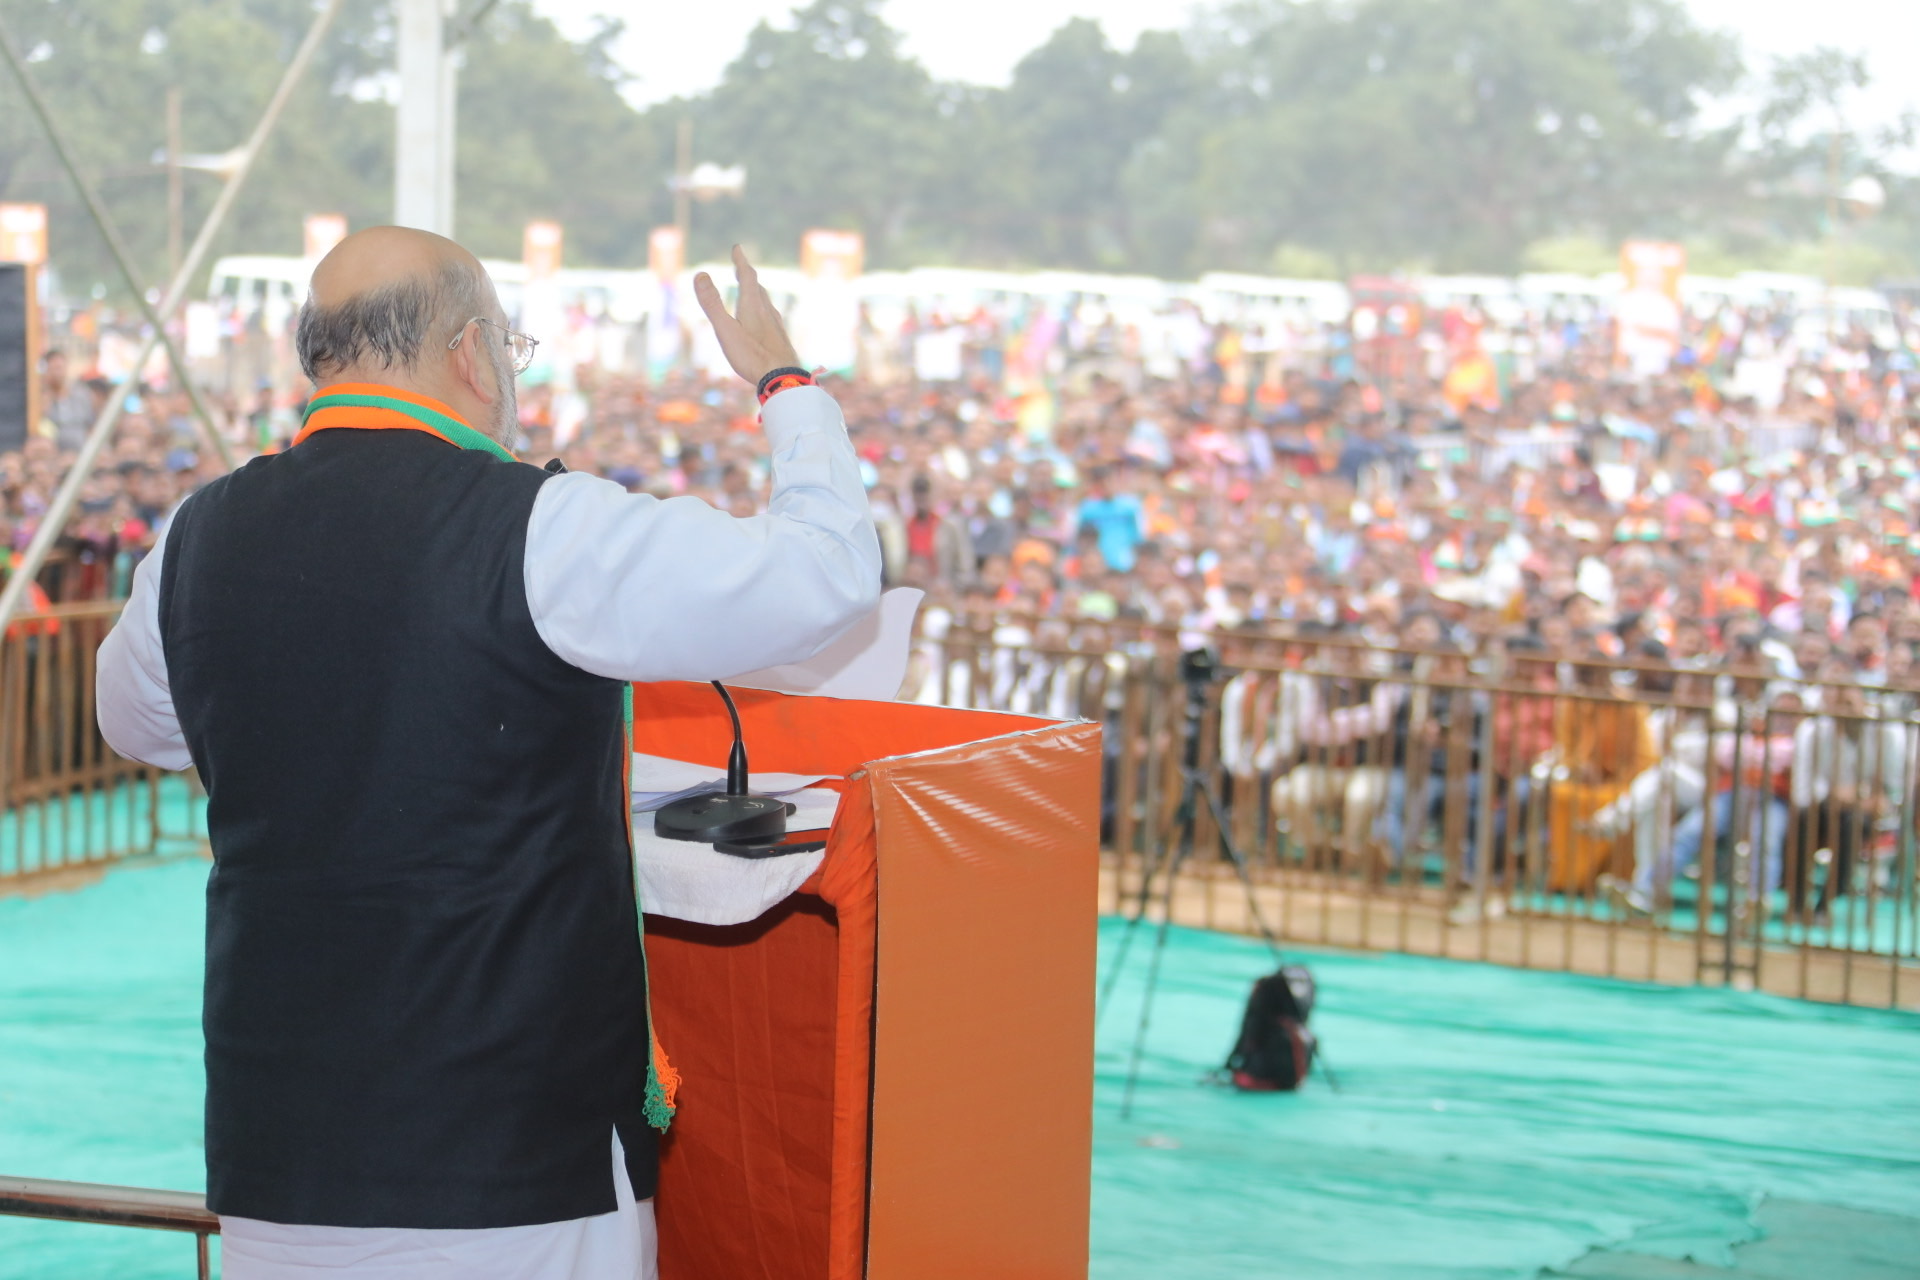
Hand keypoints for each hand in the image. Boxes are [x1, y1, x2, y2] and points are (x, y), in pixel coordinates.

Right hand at [693, 245, 801, 386]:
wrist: (784, 380)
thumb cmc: (752, 356)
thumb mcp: (725, 330)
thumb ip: (712, 304)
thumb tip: (700, 274)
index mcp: (753, 307)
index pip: (748, 277)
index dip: (741, 261)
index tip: (737, 248)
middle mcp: (768, 312)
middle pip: (758, 289)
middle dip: (748, 276)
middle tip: (741, 267)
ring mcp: (777, 327)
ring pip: (766, 304)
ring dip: (757, 293)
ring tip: (753, 291)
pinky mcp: (781, 341)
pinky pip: (772, 320)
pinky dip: (765, 312)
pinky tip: (767, 323)